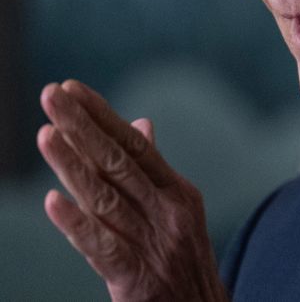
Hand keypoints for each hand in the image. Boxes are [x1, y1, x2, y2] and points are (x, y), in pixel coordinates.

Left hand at [37, 80, 227, 301]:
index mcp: (178, 192)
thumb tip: (139, 123)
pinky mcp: (135, 279)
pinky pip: (102, 247)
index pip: (135, 145)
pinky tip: (52, 201)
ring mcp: (154, 244)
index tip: (71, 88)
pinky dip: (77, 224)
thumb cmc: (184, 262)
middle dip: (81, 126)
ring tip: (45, 134)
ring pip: (105, 198)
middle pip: (118, 163)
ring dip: (72, 164)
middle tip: (51, 95)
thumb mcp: (179, 212)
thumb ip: (153, 171)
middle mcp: (168, 212)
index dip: (102, 115)